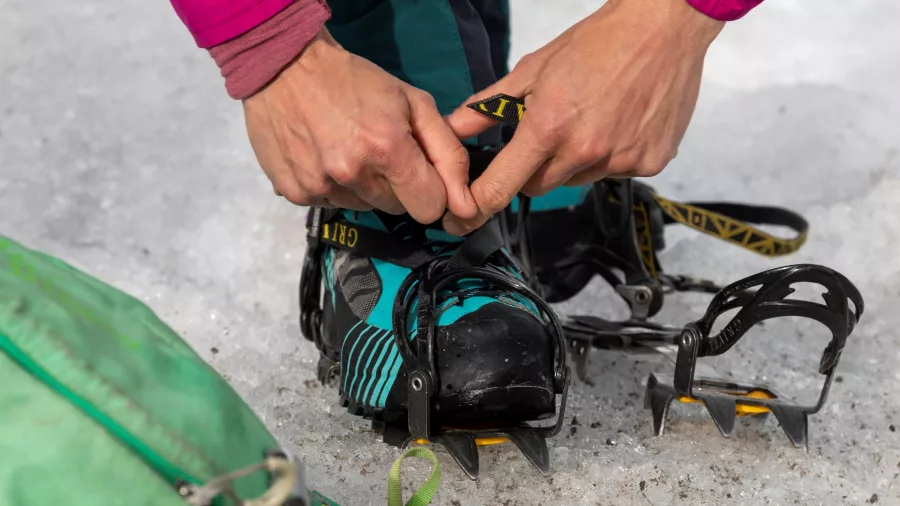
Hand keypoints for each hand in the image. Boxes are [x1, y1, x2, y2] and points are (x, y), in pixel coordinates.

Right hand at [242, 28, 476, 223]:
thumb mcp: (414, 103)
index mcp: (387, 149)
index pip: (429, 208)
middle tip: (378, 149)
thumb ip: (447, 153)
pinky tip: (324, 155)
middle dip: (397, 185)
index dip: (430, 189)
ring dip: (363, 186)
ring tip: (348, 149)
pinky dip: (333, 186)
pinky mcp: (295, 193)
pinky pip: (331, 203)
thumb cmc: (356, 80)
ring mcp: (320, 186)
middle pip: (396, 208)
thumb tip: (465, 203)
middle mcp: (352, 174)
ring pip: (363, 207)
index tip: (419, 169)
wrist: (286, 66)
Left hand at [443, 0, 723, 234]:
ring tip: (589, 120)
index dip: (478, 204)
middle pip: (537, 187)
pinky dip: (610, 157)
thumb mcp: (533, 69)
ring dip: (573, 162)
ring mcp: (620, 161)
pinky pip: (613, 174)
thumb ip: (488, 106)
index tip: (464, 216)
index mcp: (548, 128)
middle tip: (547, 134)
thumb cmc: (596, 43)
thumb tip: (452, 128)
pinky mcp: (649, 163)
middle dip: (532, 169)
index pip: (502, 186)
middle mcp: (584, 152)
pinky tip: (618, 124)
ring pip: (576, 180)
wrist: (662, 28)